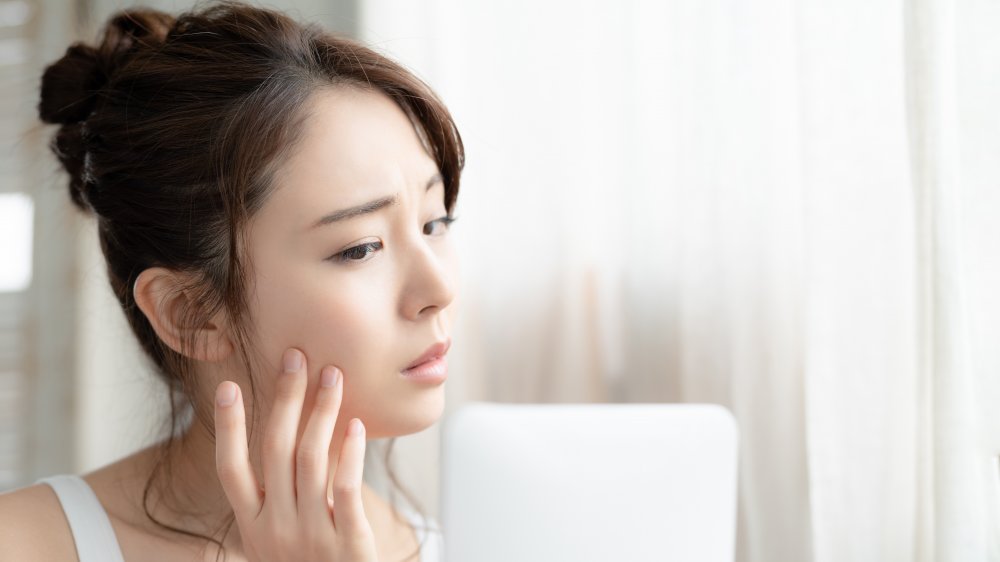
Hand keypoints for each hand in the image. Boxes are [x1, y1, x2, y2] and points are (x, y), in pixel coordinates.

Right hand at [213, 348, 377, 560]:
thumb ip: (276, 500)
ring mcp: (310, 537)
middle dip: (285, 399)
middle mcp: (274, 530)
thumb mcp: (278, 542)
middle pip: (274, 450)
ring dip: (322, 412)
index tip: (231, 386)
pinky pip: (346, 489)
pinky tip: (356, 427)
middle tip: (297, 358)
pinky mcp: (347, 545)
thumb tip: (283, 439)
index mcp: (252, 527)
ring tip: (333, 377)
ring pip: (311, 460)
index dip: (229, 427)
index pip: (230, 469)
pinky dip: (351, 454)